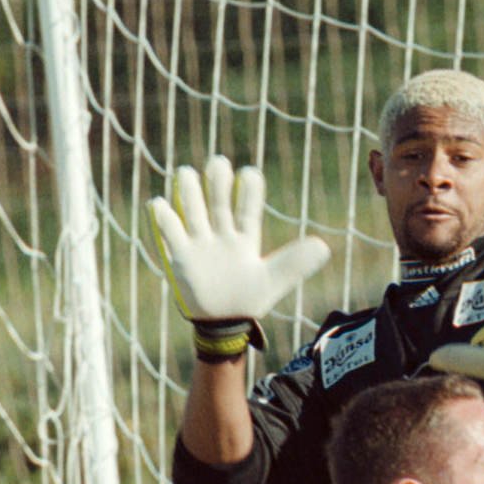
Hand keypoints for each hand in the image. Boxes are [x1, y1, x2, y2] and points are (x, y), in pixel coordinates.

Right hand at [148, 155, 329, 359]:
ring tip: (187, 173)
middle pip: (218, 203)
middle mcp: (221, 234)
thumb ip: (295, 263)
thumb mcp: (274, 280)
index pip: (247, 210)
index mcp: (245, 238)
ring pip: (192, 210)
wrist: (223, 321)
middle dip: (217, 183)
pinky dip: (163, 218)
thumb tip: (324, 246)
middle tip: (218, 162)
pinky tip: (160, 204)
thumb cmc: (249, 298)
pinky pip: (169, 233)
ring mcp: (199, 242)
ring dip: (188, 192)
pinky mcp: (179, 255)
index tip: (250, 174)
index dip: (249, 193)